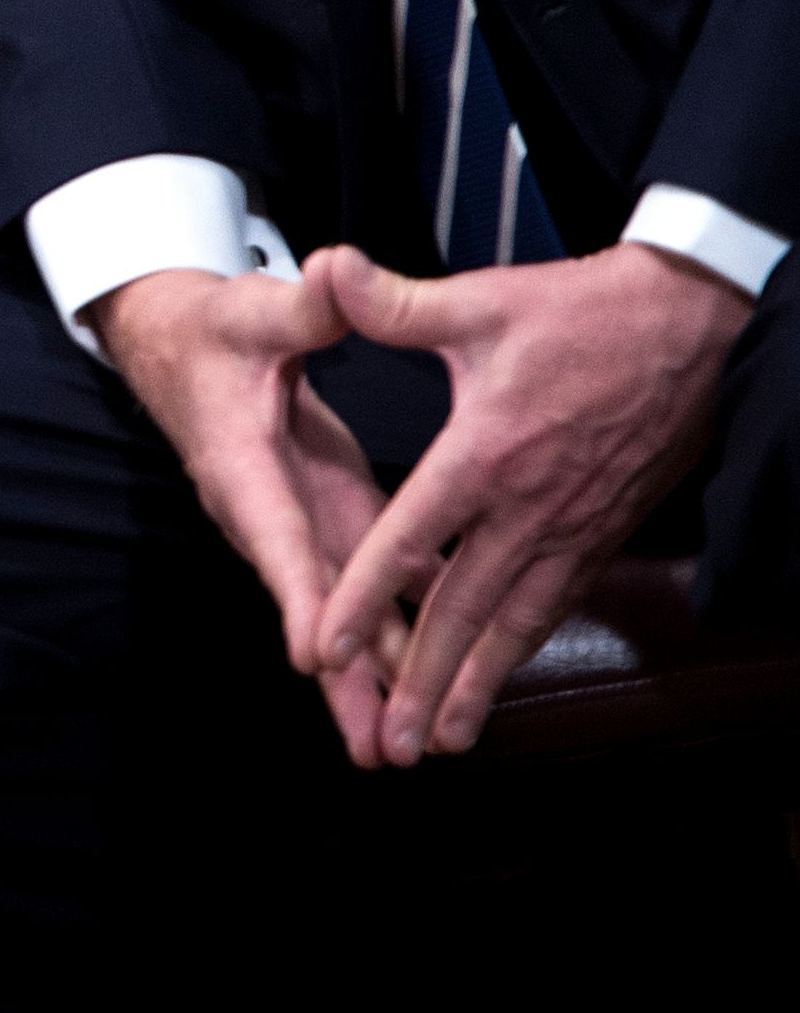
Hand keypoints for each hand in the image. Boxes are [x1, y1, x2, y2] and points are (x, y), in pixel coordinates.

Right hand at [91, 266, 402, 763]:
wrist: (177, 344)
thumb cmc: (213, 327)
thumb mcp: (253, 310)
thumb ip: (303, 307)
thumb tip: (336, 271)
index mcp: (242, 462)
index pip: (273, 533)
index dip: (295, 594)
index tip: (312, 656)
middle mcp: (267, 511)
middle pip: (308, 605)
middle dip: (342, 679)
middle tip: (379, 749)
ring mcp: (298, 522)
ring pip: (337, 612)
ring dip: (369, 679)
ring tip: (401, 750)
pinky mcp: (326, 518)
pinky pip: (361, 591)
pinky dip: (389, 639)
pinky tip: (428, 683)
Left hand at [302, 241, 749, 764]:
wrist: (691, 327)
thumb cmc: (580, 314)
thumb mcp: (480, 301)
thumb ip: (395, 303)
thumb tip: (326, 268)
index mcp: (484, 456)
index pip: (408, 541)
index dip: (360, 598)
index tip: (321, 648)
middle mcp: (528, 509)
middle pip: (464, 612)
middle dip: (422, 681)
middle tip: (392, 745)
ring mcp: (572, 527)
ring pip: (515, 623)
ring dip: (476, 683)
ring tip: (445, 741)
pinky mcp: (602, 532)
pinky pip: (555, 603)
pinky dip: (522, 647)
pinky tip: (500, 676)